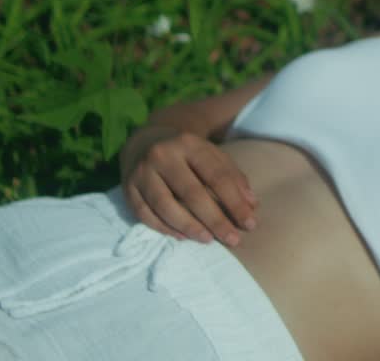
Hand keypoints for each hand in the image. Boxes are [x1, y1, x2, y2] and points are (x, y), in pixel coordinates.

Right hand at [120, 125, 257, 246]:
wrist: (146, 140)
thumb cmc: (187, 153)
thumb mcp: (213, 155)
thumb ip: (233, 178)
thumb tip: (251, 206)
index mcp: (190, 144)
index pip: (216, 176)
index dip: (235, 202)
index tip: (250, 223)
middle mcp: (163, 155)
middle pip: (191, 193)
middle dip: (215, 220)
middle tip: (233, 239)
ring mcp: (141, 172)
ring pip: (165, 206)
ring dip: (188, 227)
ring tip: (208, 240)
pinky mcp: (127, 188)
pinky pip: (144, 214)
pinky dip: (164, 228)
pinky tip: (182, 236)